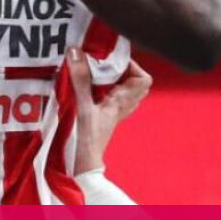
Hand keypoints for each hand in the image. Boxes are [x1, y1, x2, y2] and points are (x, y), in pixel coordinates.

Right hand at [67, 47, 152, 173]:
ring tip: (90, 70)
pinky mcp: (99, 116)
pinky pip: (107, 96)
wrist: (79, 167)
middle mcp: (121, 107)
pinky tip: (83, 85)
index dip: (132, 65)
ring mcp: (111, 113)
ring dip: (108, 77)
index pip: (143, 79)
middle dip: (118, 68)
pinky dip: (98, 87)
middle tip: (99, 61)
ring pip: (120, 89)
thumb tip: (77, 52)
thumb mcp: (82, 106)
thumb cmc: (85, 140)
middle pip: (133, 82)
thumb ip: (81, 79)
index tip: (111, 58)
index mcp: (122, 102)